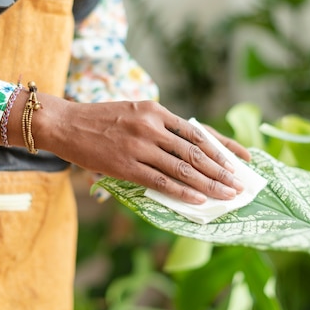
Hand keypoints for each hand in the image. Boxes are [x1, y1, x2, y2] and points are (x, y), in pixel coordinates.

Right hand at [32, 95, 247, 204]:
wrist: (65, 124)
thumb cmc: (100, 120)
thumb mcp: (133, 112)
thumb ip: (159, 127)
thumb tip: (188, 151)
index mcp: (156, 110)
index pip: (197, 131)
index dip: (223, 146)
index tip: (244, 156)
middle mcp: (151, 126)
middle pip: (195, 151)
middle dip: (221, 170)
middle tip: (239, 184)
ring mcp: (139, 146)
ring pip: (182, 168)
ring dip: (208, 184)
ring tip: (226, 195)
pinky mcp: (126, 165)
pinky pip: (160, 181)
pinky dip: (181, 192)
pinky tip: (198, 200)